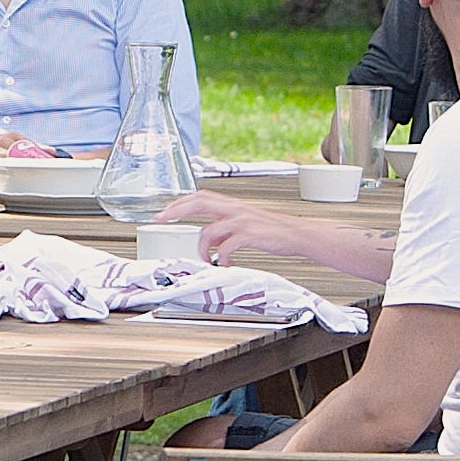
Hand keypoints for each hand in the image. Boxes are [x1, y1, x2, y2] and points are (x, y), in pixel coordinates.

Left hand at [176, 194, 333, 265]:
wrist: (298, 234)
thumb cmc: (273, 231)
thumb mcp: (245, 223)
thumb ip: (226, 228)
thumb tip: (209, 240)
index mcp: (232, 205)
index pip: (200, 196)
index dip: (180, 202)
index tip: (164, 212)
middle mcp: (235, 209)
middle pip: (198, 202)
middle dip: (176, 210)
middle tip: (161, 220)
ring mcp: (242, 220)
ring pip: (208, 230)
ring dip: (202, 249)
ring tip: (206, 260)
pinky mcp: (250, 234)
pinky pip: (226, 248)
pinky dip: (221, 258)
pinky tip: (226, 264)